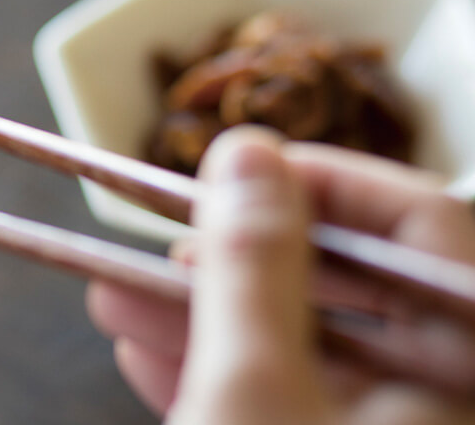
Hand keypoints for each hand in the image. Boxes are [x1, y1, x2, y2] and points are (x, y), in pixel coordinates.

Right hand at [87, 126, 474, 423]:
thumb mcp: (250, 385)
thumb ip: (252, 262)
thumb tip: (249, 151)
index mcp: (462, 367)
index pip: (423, 226)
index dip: (327, 181)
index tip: (239, 168)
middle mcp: (438, 398)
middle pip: (345, 288)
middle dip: (231, 258)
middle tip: (163, 237)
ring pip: (294, 347)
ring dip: (198, 318)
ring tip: (110, 295)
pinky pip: (273, 401)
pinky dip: (208, 375)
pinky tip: (140, 352)